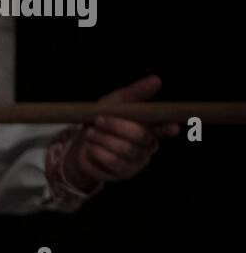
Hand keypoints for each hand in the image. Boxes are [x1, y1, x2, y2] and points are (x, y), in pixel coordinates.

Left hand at [63, 75, 178, 186]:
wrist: (80, 145)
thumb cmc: (102, 120)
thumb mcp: (115, 103)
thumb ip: (135, 93)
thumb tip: (157, 80)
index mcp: (151, 127)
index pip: (164, 129)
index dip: (168, 128)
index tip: (172, 127)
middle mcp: (148, 146)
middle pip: (140, 136)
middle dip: (118, 126)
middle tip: (99, 119)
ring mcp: (136, 161)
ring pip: (125, 150)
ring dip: (104, 139)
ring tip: (90, 132)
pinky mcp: (122, 173)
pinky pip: (113, 163)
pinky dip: (99, 152)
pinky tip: (91, 146)